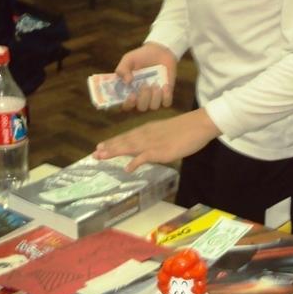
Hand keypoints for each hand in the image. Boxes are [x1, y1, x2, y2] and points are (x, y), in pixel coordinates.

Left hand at [93, 108, 219, 170]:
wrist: (198, 124)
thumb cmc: (186, 128)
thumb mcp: (166, 132)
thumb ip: (155, 139)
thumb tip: (148, 148)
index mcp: (148, 129)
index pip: (127, 135)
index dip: (114, 141)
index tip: (101, 146)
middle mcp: (147, 134)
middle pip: (125, 141)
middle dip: (109, 147)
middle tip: (94, 153)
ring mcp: (153, 142)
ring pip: (130, 147)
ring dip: (115, 151)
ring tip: (101, 156)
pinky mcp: (161, 150)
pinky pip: (145, 157)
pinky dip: (135, 162)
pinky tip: (127, 168)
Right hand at [115, 43, 177, 111]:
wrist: (159, 50)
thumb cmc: (141, 56)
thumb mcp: (128, 59)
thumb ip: (122, 69)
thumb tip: (127, 81)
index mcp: (129, 91)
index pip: (126, 106)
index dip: (128, 104)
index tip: (132, 95)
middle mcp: (141, 97)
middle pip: (141, 108)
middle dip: (143, 98)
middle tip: (145, 84)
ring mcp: (154, 96)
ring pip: (154, 107)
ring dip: (155, 96)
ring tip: (156, 83)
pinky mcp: (166, 94)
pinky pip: (166, 103)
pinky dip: (166, 96)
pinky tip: (165, 85)